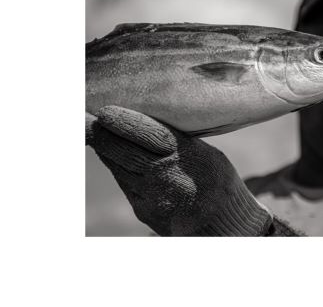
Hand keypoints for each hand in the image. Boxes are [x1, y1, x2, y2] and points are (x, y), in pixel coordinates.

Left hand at [86, 106, 271, 235]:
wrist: (223, 227)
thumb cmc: (217, 182)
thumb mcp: (206, 154)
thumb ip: (177, 141)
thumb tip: (142, 124)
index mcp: (188, 157)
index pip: (149, 134)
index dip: (123, 122)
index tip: (105, 110)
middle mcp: (168, 177)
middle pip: (123, 151)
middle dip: (100, 133)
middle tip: (83, 116)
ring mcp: (153, 197)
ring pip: (119, 167)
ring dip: (106, 149)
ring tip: (93, 131)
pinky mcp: (143, 211)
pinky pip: (125, 184)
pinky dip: (119, 168)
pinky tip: (115, 157)